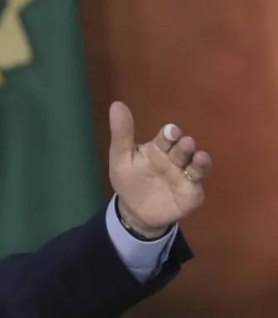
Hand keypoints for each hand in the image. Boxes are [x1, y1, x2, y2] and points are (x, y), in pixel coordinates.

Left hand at [108, 101, 210, 237]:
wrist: (135, 212)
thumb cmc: (129, 180)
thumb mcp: (121, 158)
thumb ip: (121, 134)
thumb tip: (116, 105)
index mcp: (158, 148)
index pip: (166, 137)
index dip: (169, 134)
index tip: (170, 132)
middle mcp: (175, 158)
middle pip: (182, 148)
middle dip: (183, 145)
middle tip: (183, 142)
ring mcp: (185, 174)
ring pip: (195, 162)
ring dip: (197, 158)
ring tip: (196, 154)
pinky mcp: (192, 191)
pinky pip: (198, 181)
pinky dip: (201, 174)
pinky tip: (200, 168)